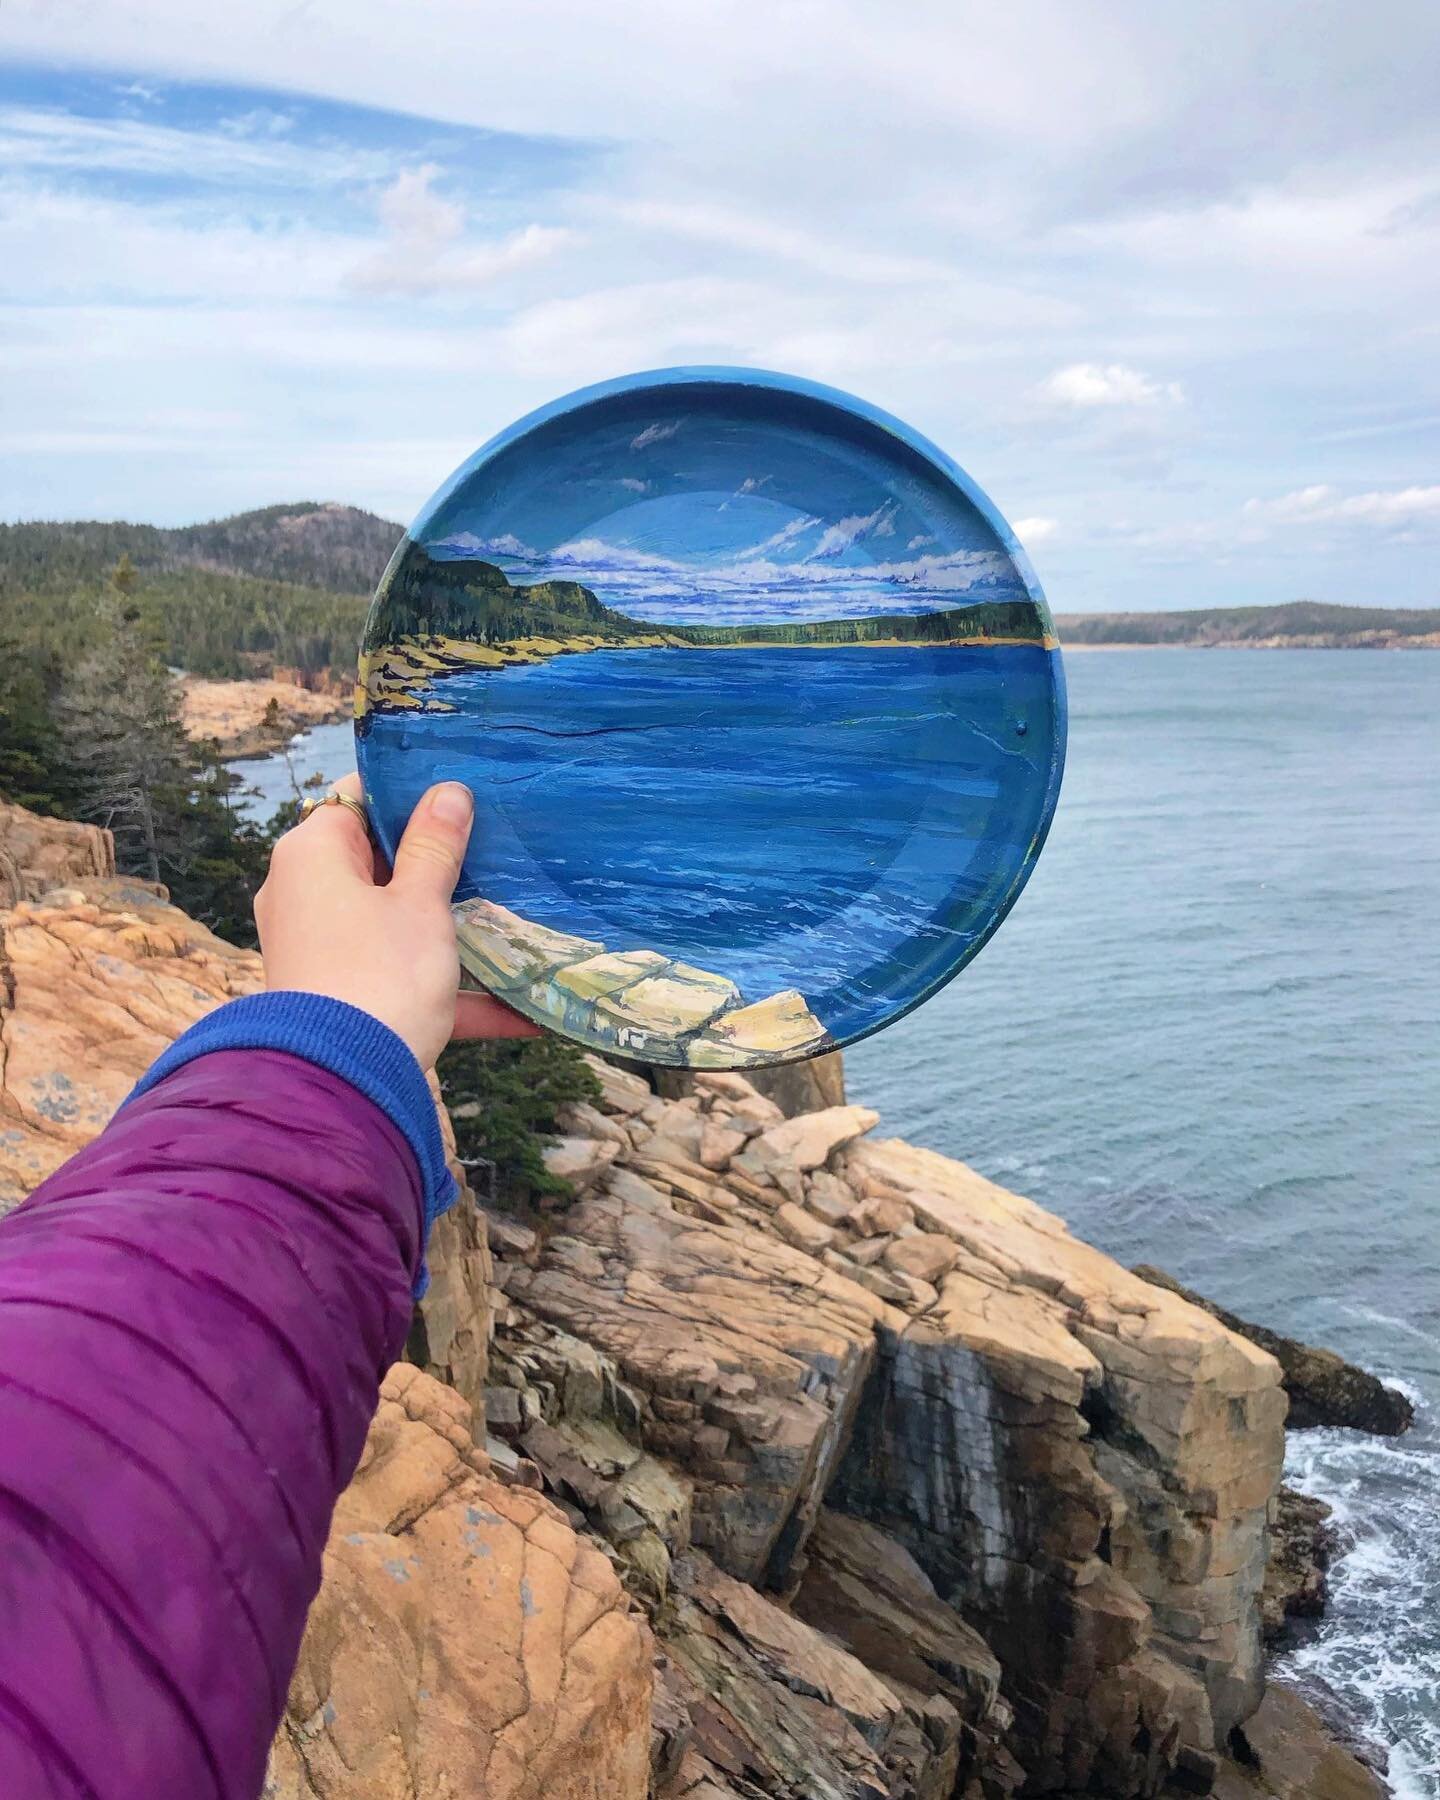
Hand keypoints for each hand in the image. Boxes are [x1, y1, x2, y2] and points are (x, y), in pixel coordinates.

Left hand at [254, 773, 539, 1068]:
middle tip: (496, 854)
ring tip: (513, 922)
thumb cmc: (382, 974)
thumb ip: (435, 847)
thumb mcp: (421, 904)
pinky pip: (399, 978)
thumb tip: (448, 792)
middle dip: (438, 864)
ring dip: (450, 929)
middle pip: (377, 863)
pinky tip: (523, 1014)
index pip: (356, 799)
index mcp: (312, 855)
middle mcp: (303, 895)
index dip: (408, 793)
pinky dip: (451, 991)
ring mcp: (319, 948)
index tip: (460, 796)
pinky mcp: (340, 996)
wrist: (343, 1086)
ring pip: (393, 923)